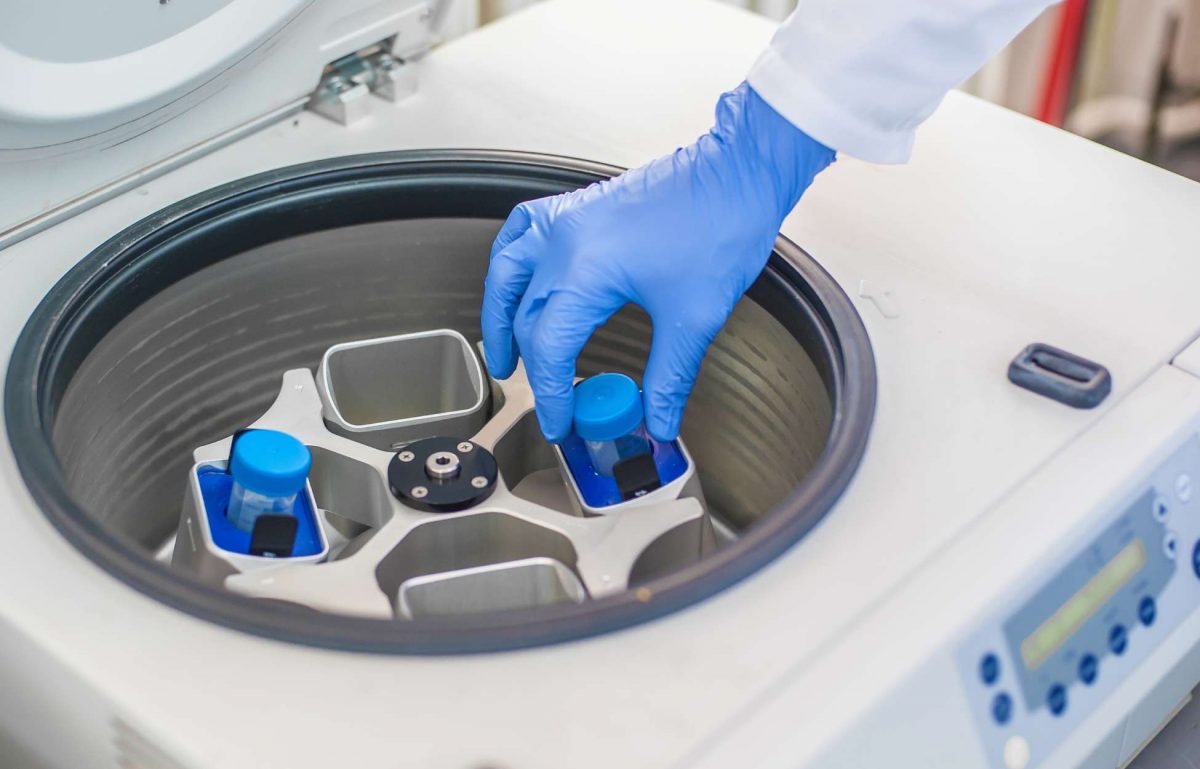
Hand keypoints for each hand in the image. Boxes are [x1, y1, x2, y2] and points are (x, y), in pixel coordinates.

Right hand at [481, 82, 833, 441]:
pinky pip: (522, 233)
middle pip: (524, 317)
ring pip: (506, 273)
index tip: (561, 424)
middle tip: (549, 401)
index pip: (548, 348)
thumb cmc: (720, 227)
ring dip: (500, 316)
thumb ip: (668, 378)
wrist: (739, 173)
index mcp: (585, 270)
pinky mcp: (579, 206)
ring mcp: (567, 219)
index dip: (551, 395)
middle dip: (531, 367)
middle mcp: (564, 241)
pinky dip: (511, 263)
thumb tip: (659, 419)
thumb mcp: (693, 318)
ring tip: (504, 352)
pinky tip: (515, 281)